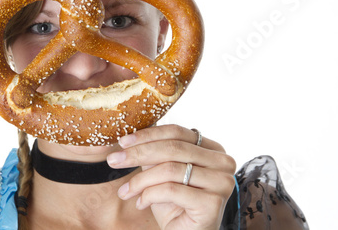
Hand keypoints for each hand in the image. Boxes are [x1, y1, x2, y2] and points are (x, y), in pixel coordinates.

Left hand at [107, 124, 235, 229]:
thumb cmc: (174, 205)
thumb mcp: (162, 173)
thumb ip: (154, 153)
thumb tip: (129, 138)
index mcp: (213, 149)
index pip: (177, 132)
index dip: (147, 135)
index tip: (122, 141)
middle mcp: (223, 163)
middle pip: (173, 148)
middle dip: (138, 154)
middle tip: (113, 160)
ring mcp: (222, 182)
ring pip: (170, 169)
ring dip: (140, 180)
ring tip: (125, 192)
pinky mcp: (213, 203)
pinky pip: (171, 190)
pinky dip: (149, 195)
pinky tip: (140, 203)